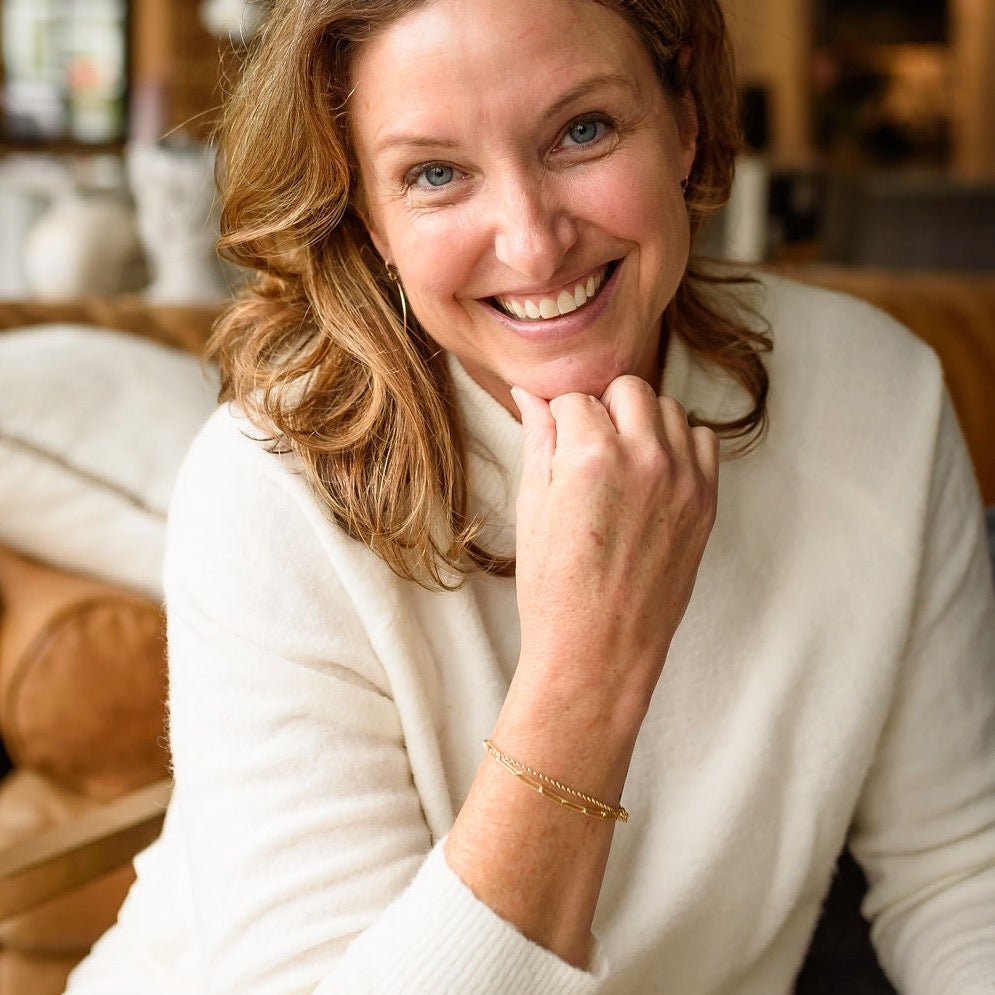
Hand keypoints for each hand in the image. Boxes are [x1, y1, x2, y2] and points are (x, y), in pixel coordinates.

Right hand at [511, 375, 718, 727]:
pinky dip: (679, 445)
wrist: (598, 651)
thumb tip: (530, 395)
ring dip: (642, 423)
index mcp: (591, 455)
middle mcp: (644, 457)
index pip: (575, 398)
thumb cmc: (554, 588)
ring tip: (621, 464)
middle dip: (603, 409)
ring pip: (668, 409)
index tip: (557, 444)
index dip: (559, 419)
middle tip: (587, 450)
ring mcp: (682, 479)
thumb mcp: (532, 507)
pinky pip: (702, 441)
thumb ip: (538, 439)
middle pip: (628, 389)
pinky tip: (653, 474)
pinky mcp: (706, 501)